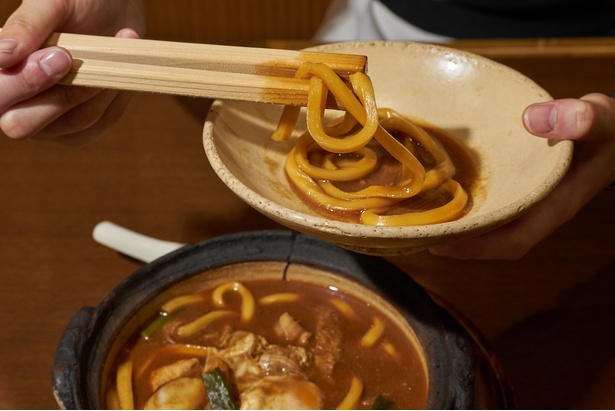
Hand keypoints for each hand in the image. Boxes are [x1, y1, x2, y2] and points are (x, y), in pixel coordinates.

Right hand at [0, 0, 144, 144]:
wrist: (113, 12)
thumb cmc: (76, 5)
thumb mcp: (50, 3)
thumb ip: (25, 27)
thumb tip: (2, 57)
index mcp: (0, 74)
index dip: (22, 83)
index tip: (60, 55)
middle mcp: (17, 104)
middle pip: (20, 125)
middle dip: (60, 95)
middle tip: (81, 61)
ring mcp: (51, 122)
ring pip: (73, 123)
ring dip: (99, 87)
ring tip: (113, 49)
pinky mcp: (82, 129)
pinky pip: (100, 122)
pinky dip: (115, 96)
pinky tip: (119, 70)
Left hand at [430, 93, 614, 259]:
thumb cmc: (609, 131)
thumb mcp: (601, 119)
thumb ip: (580, 118)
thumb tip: (533, 119)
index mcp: (555, 204)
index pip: (515, 240)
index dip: (479, 248)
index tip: (444, 244)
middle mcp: (537, 209)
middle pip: (492, 239)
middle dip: (456, 241)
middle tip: (417, 233)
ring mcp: (527, 200)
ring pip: (488, 223)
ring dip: (457, 223)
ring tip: (419, 217)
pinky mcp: (519, 187)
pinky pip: (490, 202)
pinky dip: (466, 202)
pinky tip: (441, 191)